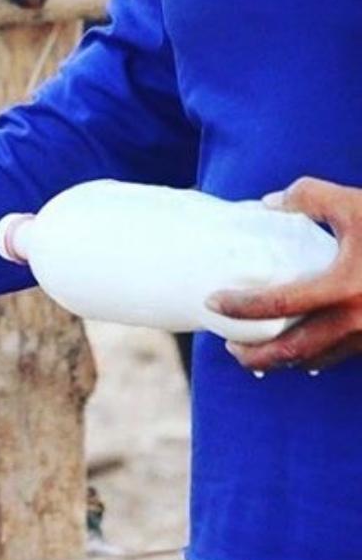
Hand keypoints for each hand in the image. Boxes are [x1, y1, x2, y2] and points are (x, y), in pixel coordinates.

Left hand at [207, 177, 361, 370]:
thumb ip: (312, 198)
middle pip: (290, 351)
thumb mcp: (359, 205)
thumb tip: (269, 204)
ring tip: (257, 353)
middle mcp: (356, 321)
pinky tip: (303, 351)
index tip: (212, 303)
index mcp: (344, 288)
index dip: (238, 307)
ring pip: (316, 360)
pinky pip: (342, 356)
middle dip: (254, 356)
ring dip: (283, 361)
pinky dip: (316, 356)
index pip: (276, 304)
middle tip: (229, 349)